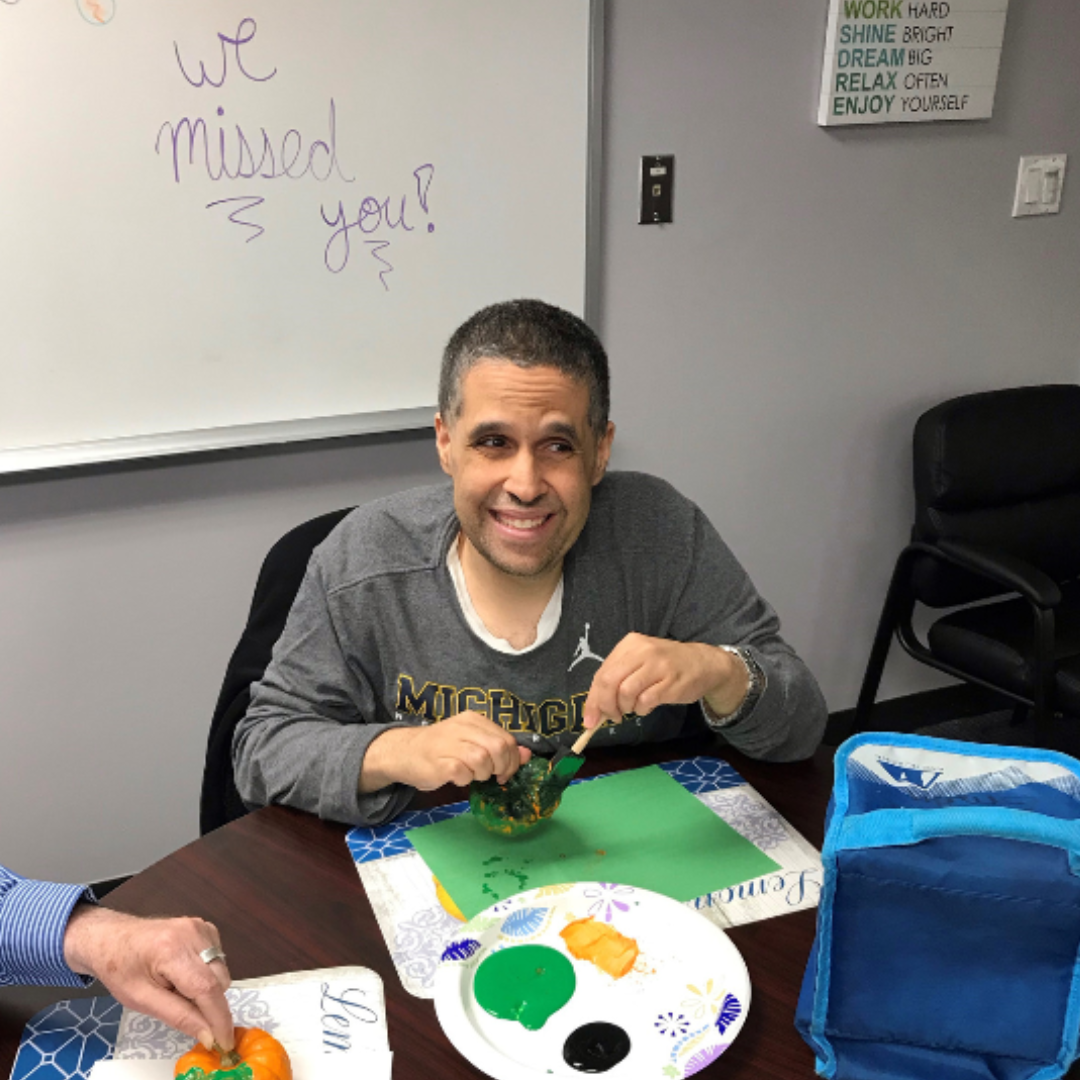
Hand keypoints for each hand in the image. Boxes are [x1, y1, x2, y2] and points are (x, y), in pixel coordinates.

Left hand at [63, 905, 233, 1050]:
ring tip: (177, 986)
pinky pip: (218, 958)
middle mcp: (193, 933)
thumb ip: (179, 1016)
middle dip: (209, 1003)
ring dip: (207, 987)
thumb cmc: (120, 971)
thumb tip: (209, 1035)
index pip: (206, 988)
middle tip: (183, 1009)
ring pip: (221, 970)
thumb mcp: (142, 1001)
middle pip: (219, 979)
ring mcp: (200, 926)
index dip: (219, 1018)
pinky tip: (184, 971)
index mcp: (172, 952)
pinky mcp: (204, 926)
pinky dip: (206, 972)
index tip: (225, 1042)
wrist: (111, 938)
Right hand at [361, 712, 531, 791]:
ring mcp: (449, 743)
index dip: (512, 759)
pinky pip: (463, 773)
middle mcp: (462, 727)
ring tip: (472, 775)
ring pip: (483, 760)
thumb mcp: (472, 743)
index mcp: (473, 720)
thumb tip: (526, 755)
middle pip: (498, 748)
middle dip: (501, 767)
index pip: (506, 739)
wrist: (403, 752)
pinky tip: (457, 777)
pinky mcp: (439, 761)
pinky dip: (465, 780)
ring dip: (482, 774)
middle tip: (493, 777)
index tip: (505, 772)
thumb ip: (498, 747)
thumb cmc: (441, 749)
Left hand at [582, 634, 747, 727]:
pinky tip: (646, 706)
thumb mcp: (639, 662)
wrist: (704, 663)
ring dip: (626, 708)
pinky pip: (645, 701)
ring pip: (626, 692)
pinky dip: (641, 709)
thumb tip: (595, 709)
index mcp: (630, 644)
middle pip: (610, 682)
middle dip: (605, 706)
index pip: (602, 673)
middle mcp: (642, 651)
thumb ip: (618, 679)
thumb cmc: (665, 665)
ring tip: (633, 708)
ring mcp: (657, 665)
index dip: (592, 699)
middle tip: (611, 717)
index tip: (589, 719)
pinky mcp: (670, 681)